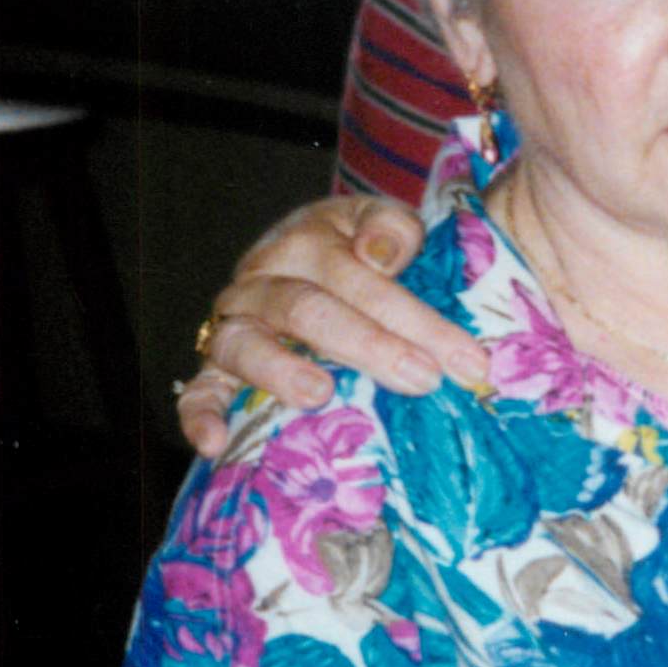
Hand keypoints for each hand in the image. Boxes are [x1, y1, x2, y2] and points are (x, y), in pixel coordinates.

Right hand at [178, 193, 484, 452]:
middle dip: (370, 346)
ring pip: (244, 343)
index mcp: (307, 243)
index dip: (417, 319)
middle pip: (309, 310)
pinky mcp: (214, 367)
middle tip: (421, 379)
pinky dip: (200, 414)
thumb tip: (379, 252)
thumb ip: (392, 228)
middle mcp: (263, 281)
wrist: (313, 263)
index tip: (468, 360)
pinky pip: (199, 390)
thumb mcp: (383, 224)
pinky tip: (216, 442)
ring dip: (279, 370)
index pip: (362, 279)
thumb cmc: (362, 253)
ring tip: (319, 393)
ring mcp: (235, 325)